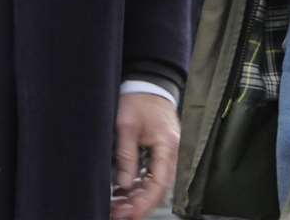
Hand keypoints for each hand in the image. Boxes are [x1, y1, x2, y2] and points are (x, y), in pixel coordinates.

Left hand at [110, 92, 178, 219]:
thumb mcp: (126, 125)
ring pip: (156, 183)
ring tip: (118, 207)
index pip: (159, 182)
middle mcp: (171, 152)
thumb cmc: (138, 99)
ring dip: (139, 197)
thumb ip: (127, 155)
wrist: (149, 82)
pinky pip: (153, 174)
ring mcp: (167, 152)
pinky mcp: (160, 151)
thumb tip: (125, 184)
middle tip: (119, 214)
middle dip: (140, 204)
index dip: (145, 201)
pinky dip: (140, 185)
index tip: (130, 213)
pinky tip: (124, 193)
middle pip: (159, 188)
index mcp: (167, 144)